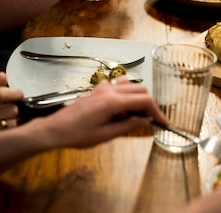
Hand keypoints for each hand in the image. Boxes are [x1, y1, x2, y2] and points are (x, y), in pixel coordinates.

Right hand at [0, 73, 22, 137]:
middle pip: (12, 109)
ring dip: (14, 123)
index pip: (0, 93)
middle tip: (9, 113)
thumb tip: (3, 75)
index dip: (14, 93)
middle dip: (14, 110)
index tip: (20, 94)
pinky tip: (5, 132)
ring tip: (5, 123)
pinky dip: (11, 133)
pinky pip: (10, 135)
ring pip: (13, 123)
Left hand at [31, 78, 166, 147]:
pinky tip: (119, 110)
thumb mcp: (105, 135)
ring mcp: (102, 88)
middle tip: (151, 121)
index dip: (157, 111)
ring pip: (130, 85)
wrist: (56, 129)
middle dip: (149, 104)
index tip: (164, 123)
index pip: (144, 101)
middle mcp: (109, 90)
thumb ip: (127, 126)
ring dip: (137, 97)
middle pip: (140, 89)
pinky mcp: (96, 90)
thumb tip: (145, 122)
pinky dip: (125, 94)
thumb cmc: (78, 135)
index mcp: (113, 102)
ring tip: (134, 116)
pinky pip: (117, 85)